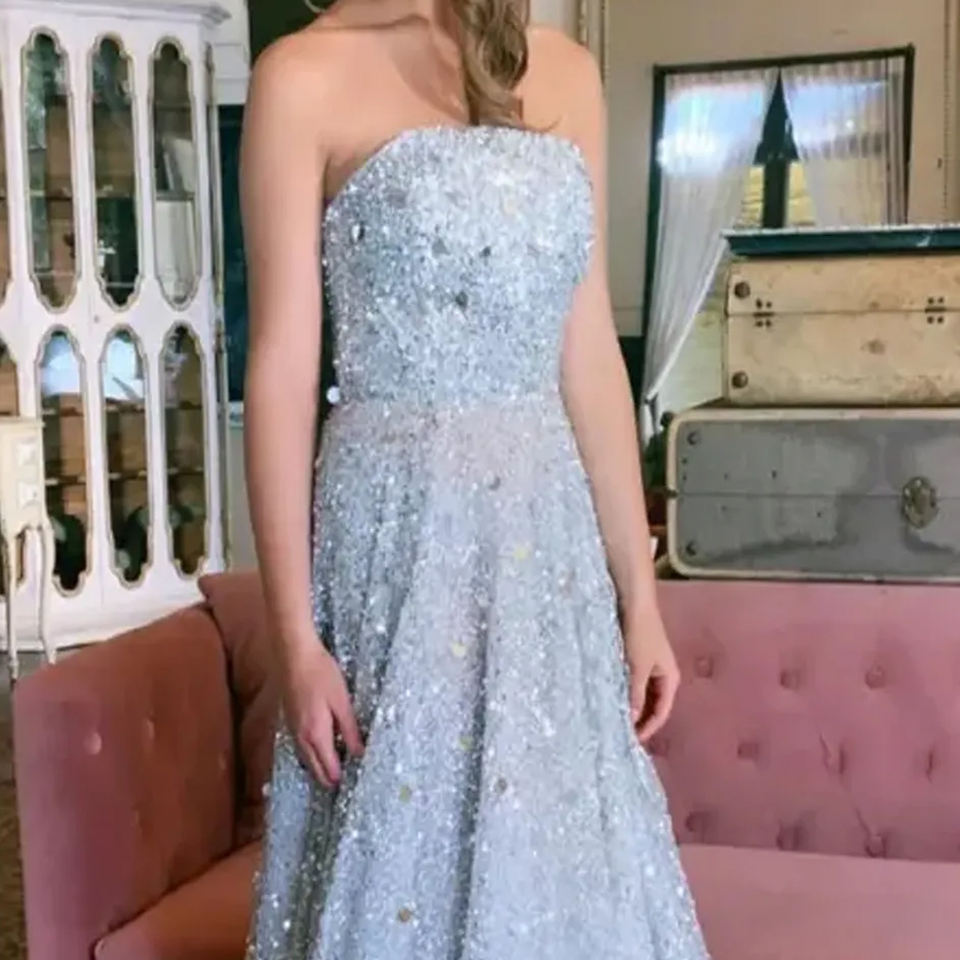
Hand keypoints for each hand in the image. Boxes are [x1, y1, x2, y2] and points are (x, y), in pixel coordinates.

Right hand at [280, 639, 363, 788]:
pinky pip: (300, 746)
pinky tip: (316, 750)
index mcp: (316, 734)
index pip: (328, 766)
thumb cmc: (321, 674)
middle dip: (326, 778)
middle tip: (339, 785)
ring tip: (329, 773)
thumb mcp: (341, 701)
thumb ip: (350, 729)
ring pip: (305, 758)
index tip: (350, 784)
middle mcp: (301, 737)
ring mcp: (292, 728)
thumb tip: (358, 753)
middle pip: (314, 767)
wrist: (293, 655)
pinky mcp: (289, 719)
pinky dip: (309, 755)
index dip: (338, 776)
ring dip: (317, 767)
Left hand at [623, 613, 680, 744]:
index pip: (661, 713)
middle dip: (639, 720)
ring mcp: (650, 666)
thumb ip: (635, 695)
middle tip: (619, 734)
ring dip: (630, 706)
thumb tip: (632, 722)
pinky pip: (632, 682)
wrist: (635, 602)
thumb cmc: (640, 634)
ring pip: (641, 694)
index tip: (630, 742)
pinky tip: (610, 697)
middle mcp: (662, 675)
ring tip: (613, 719)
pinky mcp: (637, 658)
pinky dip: (624, 692)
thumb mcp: (637, 668)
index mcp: (670, 679)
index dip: (647, 729)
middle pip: (652, 705)